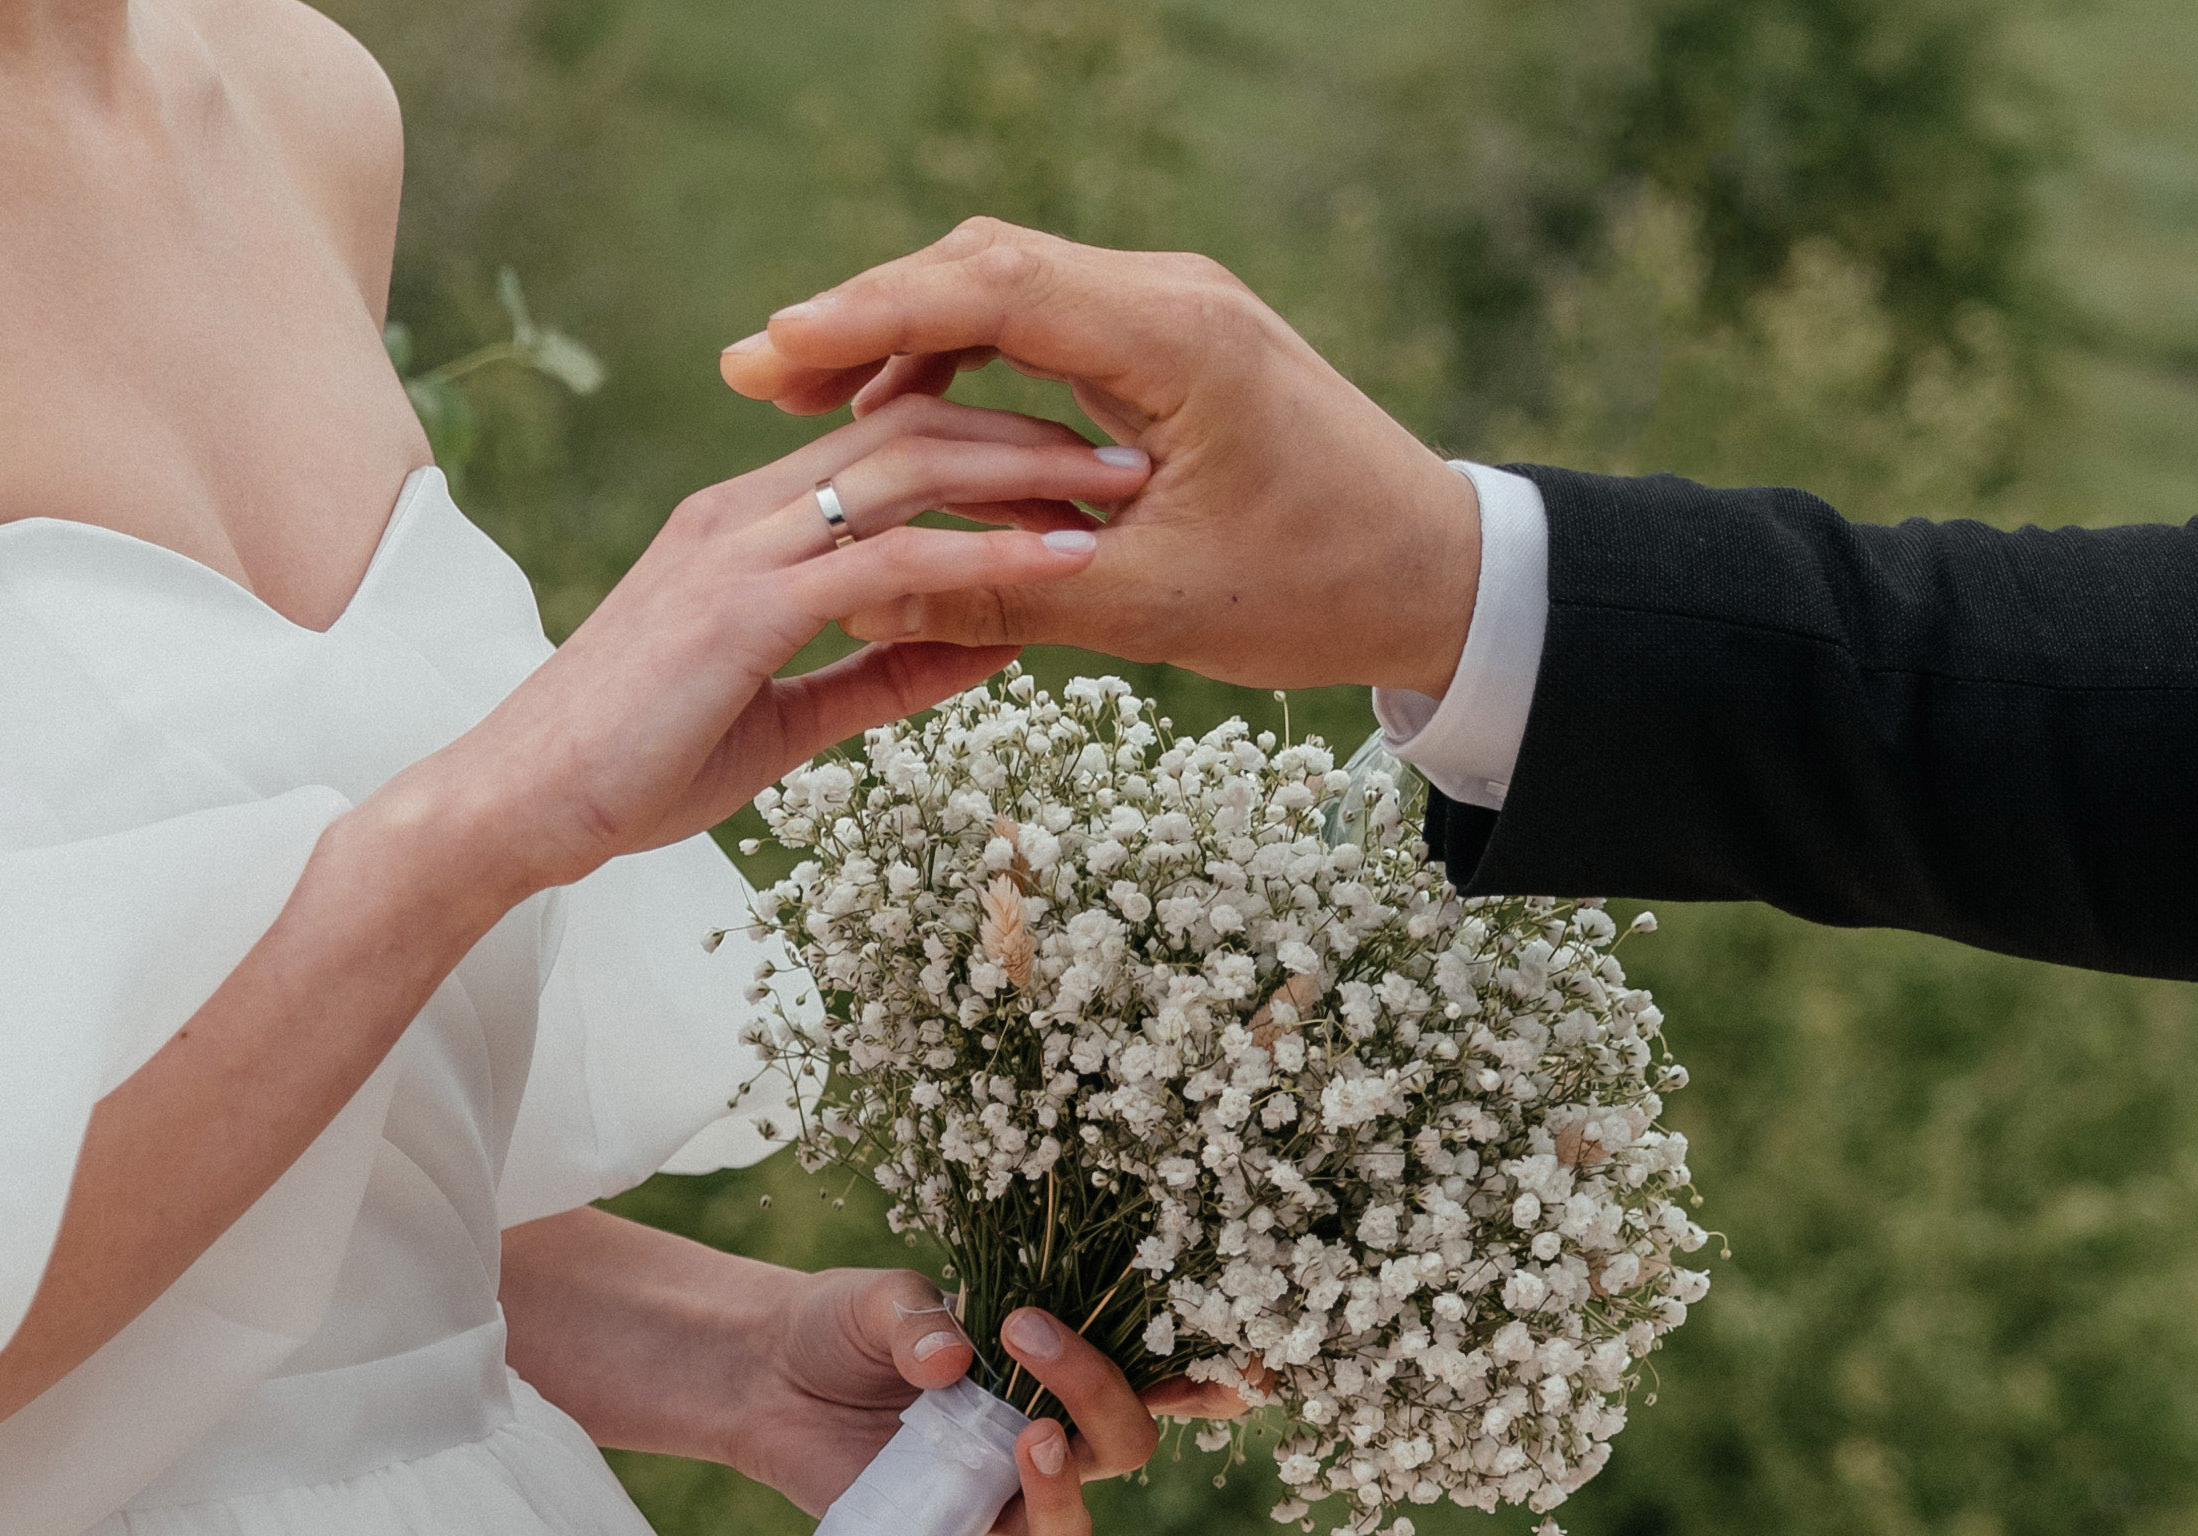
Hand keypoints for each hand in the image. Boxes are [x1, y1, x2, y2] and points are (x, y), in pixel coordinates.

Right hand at [389, 394, 1153, 904]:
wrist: (515, 811)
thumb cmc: (635, 767)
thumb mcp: (787, 719)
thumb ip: (879, 676)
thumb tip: (984, 654)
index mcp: (752, 523)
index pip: (890, 437)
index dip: (992, 437)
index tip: (1086, 466)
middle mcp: (746, 508)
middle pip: (916, 420)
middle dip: (1035, 428)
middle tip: (1140, 455)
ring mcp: (741, 545)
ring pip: (913, 464)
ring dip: (1034, 470)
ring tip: (1129, 487)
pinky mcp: (742, 604)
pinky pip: (893, 558)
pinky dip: (992, 555)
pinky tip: (1072, 566)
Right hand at [718, 218, 1481, 698]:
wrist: (1442, 574)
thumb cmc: (1318, 593)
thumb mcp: (1152, 609)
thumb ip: (1003, 591)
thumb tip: (859, 589)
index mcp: (1176, 341)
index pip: (989, 288)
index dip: (867, 315)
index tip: (770, 351)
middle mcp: (1175, 296)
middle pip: (984, 264)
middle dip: (865, 314)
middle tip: (756, 373)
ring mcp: (1178, 309)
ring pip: (1009, 284)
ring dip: (909, 331)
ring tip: (809, 397)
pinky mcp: (1177, 342)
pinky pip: (1048, 320)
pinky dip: (968, 353)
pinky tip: (909, 413)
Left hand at [732, 1267, 1249, 1535]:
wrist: (765, 1372)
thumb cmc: (846, 1323)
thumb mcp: (877, 1298)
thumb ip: (917, 1317)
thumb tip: (953, 1356)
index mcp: (1048, 1365)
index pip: (1144, 1373)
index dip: (1201, 1376)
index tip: (1238, 1365)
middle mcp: (1038, 1434)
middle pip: (1121, 1445)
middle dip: (1101, 1395)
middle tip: (1037, 1339)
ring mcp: (988, 1493)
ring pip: (1065, 1524)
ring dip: (1062, 1489)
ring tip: (1027, 1440)